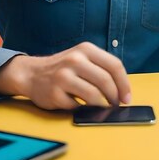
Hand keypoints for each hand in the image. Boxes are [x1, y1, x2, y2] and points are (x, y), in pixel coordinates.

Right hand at [0, 42, 130, 110]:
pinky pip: (77, 106)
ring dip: (102, 106)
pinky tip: (80, 107)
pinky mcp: (55, 93)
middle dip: (115, 97)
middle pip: (106, 81)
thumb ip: (100, 68)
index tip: (127, 97)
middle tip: (115, 105)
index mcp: (85, 49)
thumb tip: (122, 90)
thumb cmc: (63, 68)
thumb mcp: (81, 58)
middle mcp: (74, 59)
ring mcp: (63, 76)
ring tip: (102, 108)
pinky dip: (82, 110)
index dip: (124, 84)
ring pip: (94, 96)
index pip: (114, 65)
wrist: (31, 73)